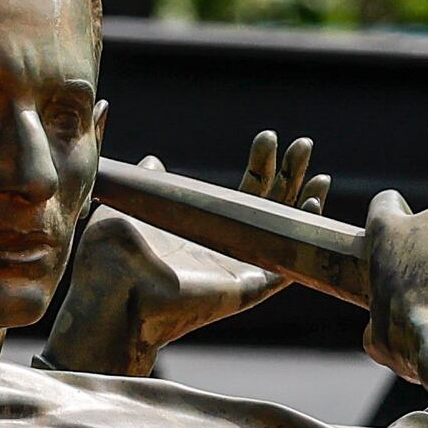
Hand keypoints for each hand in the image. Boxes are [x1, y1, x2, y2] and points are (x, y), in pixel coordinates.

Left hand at [45, 130, 325, 377]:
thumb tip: (154, 161)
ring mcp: (237, 268)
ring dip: (303, 202)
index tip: (269, 138)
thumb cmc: (109, 252)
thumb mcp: (130, 203)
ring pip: (282, 232)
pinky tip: (314, 209)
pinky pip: (283, 267)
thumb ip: (148, 182)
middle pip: (271, 206)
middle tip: (302, 143)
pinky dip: (300, 241)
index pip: (246, 191)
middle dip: (289, 174)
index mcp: (205, 225)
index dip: (262, 166)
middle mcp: (226, 245)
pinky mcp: (242, 289)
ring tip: (319, 173)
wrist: (110, 286)